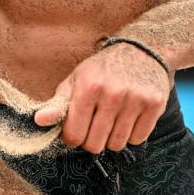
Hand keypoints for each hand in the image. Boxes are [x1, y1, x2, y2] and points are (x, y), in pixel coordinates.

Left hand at [34, 43, 170, 152]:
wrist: (143, 50)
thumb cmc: (102, 69)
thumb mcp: (76, 81)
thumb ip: (58, 104)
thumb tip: (38, 121)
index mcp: (88, 87)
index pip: (74, 135)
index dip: (72, 138)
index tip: (76, 130)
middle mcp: (112, 93)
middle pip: (95, 144)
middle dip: (91, 141)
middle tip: (94, 126)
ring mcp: (136, 100)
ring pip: (117, 144)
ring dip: (112, 139)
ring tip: (112, 121)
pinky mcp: (155, 105)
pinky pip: (138, 139)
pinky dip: (131, 135)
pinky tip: (129, 118)